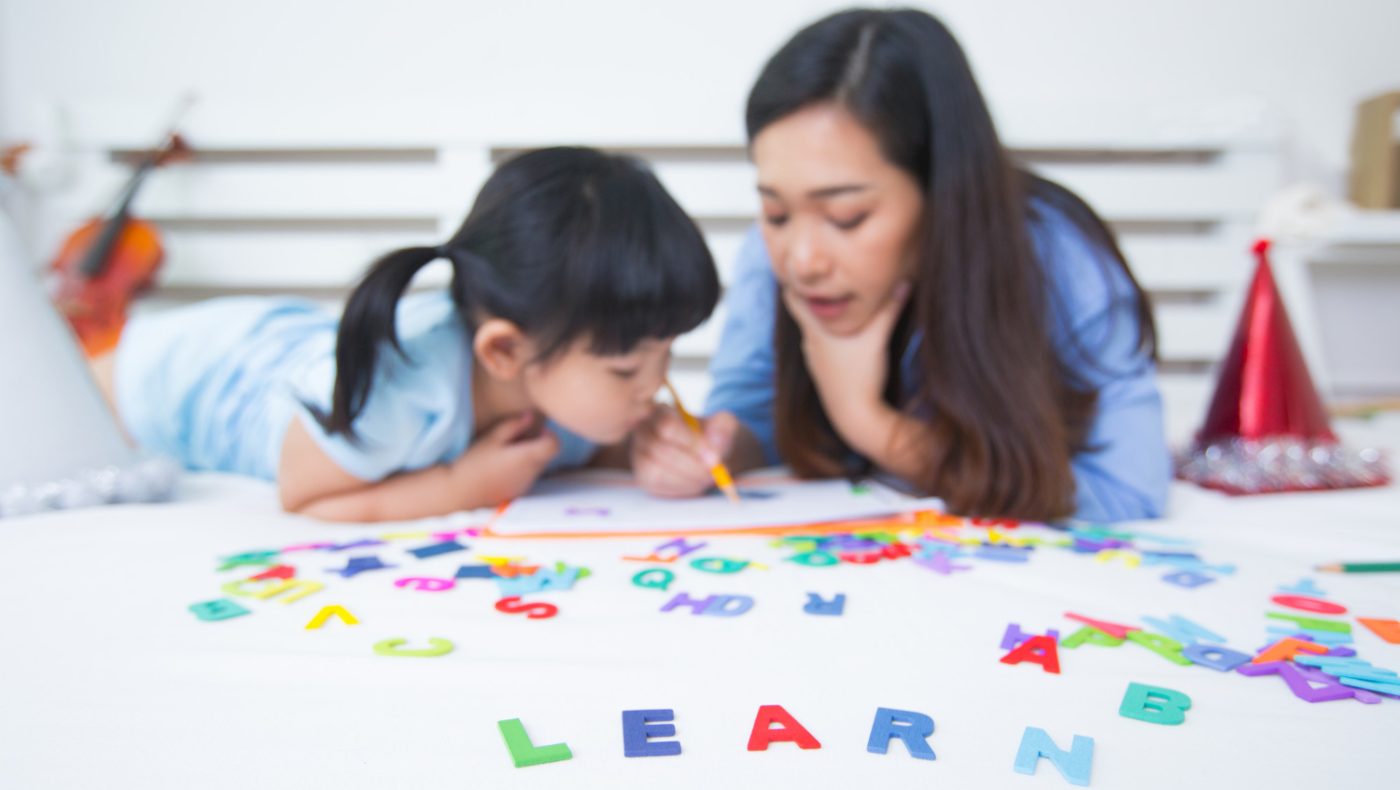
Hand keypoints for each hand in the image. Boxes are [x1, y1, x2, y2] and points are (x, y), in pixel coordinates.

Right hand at [452, 410, 559, 503]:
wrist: (460, 493)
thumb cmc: (474, 462)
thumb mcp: (492, 438)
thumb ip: (514, 426)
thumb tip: (530, 416)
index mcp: (527, 457)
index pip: (555, 445)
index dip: (549, 435)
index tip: (535, 432)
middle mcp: (531, 473)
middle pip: (547, 455)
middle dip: (537, 445)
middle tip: (517, 440)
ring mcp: (526, 485)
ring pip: (538, 466)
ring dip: (528, 457)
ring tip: (505, 454)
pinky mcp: (518, 493)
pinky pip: (527, 477)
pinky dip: (521, 469)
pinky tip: (502, 467)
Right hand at [631, 405, 738, 497]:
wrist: (709, 455)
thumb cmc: (713, 436)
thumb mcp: (725, 425)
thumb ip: (723, 428)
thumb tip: (714, 442)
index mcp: (662, 411)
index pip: (667, 426)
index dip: (691, 444)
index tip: (714, 459)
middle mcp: (644, 430)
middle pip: (660, 451)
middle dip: (691, 467)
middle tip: (713, 473)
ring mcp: (639, 453)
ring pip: (655, 470)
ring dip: (686, 479)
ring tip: (705, 477)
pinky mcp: (642, 475)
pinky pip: (655, 484)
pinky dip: (678, 487)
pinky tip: (693, 483)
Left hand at [781, 281, 909, 454]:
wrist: (854, 415)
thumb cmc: (861, 374)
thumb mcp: (878, 335)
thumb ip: (890, 307)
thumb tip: (906, 278)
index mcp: (815, 328)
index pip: (791, 295)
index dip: (794, 279)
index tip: (804, 267)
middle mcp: (809, 341)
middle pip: (802, 311)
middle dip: (812, 295)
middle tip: (826, 281)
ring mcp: (814, 359)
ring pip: (814, 330)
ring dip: (824, 318)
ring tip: (841, 306)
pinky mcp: (823, 373)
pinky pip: (822, 347)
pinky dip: (830, 338)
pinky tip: (847, 338)